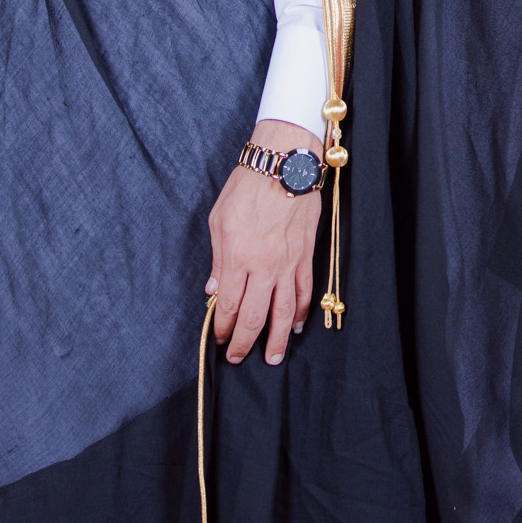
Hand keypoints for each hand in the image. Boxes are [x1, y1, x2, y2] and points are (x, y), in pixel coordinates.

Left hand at [208, 119, 321, 366]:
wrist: (284, 164)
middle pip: (255, 316)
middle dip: (245, 342)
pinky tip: (297, 326)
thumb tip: (214, 291)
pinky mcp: (306, 255)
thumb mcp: (218, 220)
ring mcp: (288, 263)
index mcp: (237, 257)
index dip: (223, 327)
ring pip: (285, 311)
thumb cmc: (246, 187)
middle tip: (239, 357)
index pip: (229, 305)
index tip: (220, 338)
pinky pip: (305, 291)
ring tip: (273, 357)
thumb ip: (218, 260)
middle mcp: (264, 266)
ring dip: (278, 339)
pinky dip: (302, 312)